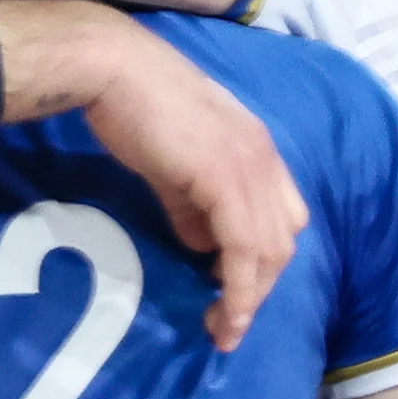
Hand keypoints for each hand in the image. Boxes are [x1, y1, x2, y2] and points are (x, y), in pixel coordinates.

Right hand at [0, 6, 306, 348]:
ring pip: (270, 251)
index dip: (262, 259)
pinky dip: (238, 288)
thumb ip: (191, 204)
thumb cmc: (133, 104)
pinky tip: (221, 311)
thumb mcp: (172, 163)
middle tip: (226, 321)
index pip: (281, 216)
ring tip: (223, 328)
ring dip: (249, 297)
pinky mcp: (226, 182)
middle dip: (258, 288)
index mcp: (258, 150)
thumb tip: (200, 244)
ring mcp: (251, 169)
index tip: (232, 290)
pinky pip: (243, 249)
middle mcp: (266, 160)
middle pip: (283, 241)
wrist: (114, 70)